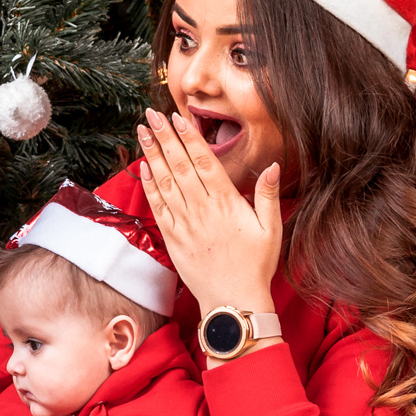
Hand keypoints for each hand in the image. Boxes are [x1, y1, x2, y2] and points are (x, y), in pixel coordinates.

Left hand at [135, 110, 283, 332]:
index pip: (203, 161)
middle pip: (179, 165)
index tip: (177, 117)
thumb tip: (273, 166)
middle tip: (151, 114)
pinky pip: (158, 206)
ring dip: (152, 154)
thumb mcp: (271, 229)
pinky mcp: (172, 238)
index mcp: (225, 203)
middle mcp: (201, 209)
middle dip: (164, 137)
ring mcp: (184, 223)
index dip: (189, 137)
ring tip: (142, 131)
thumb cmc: (256, 265)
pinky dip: (150, 185)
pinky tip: (145, 168)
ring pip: (165, 181)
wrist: (233, 301)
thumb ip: (268, 195)